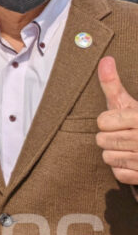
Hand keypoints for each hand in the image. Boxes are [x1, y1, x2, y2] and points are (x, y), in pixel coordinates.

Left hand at [95, 56, 137, 185]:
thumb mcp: (130, 103)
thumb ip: (113, 84)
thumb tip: (105, 60)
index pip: (102, 122)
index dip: (107, 121)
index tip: (119, 121)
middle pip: (102, 140)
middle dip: (109, 138)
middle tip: (124, 135)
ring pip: (108, 157)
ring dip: (115, 154)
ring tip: (128, 148)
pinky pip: (119, 174)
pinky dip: (123, 170)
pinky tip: (133, 162)